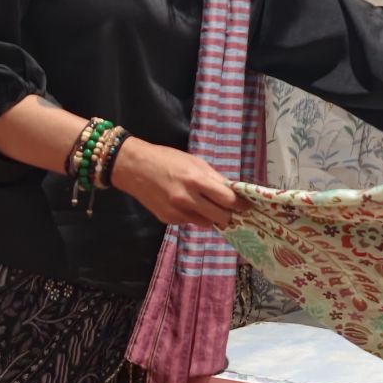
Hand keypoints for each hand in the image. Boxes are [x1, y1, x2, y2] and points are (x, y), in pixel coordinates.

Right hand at [110, 137, 239, 229]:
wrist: (135, 168)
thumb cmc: (167, 159)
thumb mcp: (194, 162)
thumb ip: (213, 178)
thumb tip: (232, 190)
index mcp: (196, 180)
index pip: (227, 199)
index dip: (240, 204)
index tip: (247, 205)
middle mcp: (187, 199)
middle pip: (221, 217)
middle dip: (229, 214)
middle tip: (232, 210)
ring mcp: (177, 212)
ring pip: (207, 223)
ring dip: (212, 217)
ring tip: (211, 206)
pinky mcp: (168, 220)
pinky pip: (190, 222)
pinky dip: (195, 215)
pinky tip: (188, 205)